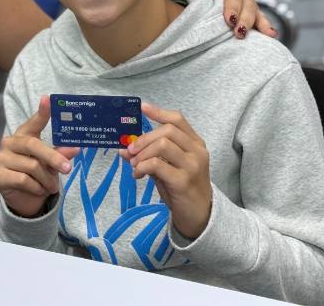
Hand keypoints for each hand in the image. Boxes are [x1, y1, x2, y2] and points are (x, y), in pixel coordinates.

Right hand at [0, 96, 79, 217]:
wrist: (24, 200)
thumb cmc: (38, 176)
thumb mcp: (51, 164)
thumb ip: (60, 155)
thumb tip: (75, 148)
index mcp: (23, 135)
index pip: (33, 122)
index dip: (41, 112)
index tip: (48, 99)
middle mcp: (10, 143)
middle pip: (33, 145)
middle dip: (53, 158)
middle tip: (67, 168)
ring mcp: (2, 158)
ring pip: (32, 167)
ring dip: (47, 180)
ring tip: (52, 186)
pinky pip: (24, 180)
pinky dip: (37, 188)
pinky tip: (39, 190)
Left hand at [119, 102, 210, 239]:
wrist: (200, 215)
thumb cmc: (182, 187)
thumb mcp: (167, 167)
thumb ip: (149, 155)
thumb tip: (123, 148)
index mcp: (195, 144)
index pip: (178, 120)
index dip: (159, 112)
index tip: (142, 108)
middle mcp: (197, 151)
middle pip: (167, 131)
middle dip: (144, 138)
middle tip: (131, 150)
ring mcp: (192, 166)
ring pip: (162, 145)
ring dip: (142, 153)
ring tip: (134, 164)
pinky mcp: (183, 181)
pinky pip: (157, 165)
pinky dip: (142, 166)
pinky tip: (138, 174)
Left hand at [197, 0, 275, 38]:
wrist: (200, 9)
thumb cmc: (196, 4)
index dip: (232, 6)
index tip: (229, 20)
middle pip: (246, 2)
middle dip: (243, 18)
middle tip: (239, 32)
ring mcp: (246, 4)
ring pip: (255, 11)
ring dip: (256, 23)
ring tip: (258, 34)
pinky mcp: (253, 16)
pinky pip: (262, 20)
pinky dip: (266, 27)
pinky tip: (272, 34)